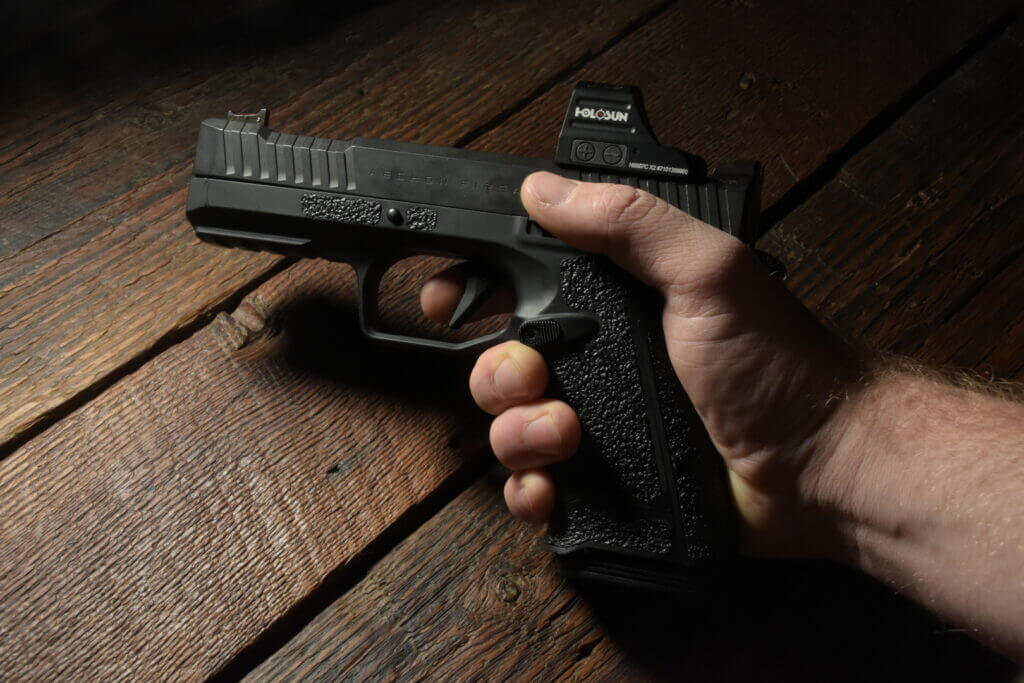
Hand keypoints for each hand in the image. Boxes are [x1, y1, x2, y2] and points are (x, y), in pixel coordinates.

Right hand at [421, 172, 861, 558]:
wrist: (819, 468)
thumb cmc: (778, 365)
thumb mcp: (708, 272)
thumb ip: (629, 224)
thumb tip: (543, 188)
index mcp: (616, 304)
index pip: (521, 286)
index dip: (475, 290)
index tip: (448, 301)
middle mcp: (600, 362)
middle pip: (499, 364)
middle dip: (497, 374)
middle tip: (532, 377)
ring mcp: (600, 426)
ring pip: (508, 430)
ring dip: (516, 434)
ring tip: (564, 437)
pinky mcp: (606, 486)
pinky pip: (535, 490)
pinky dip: (528, 492)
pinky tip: (551, 489)